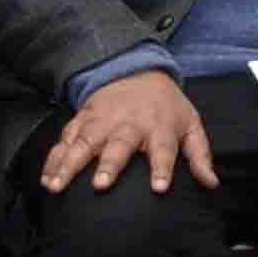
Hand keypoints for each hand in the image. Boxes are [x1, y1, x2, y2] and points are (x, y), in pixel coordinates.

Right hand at [39, 68, 218, 194]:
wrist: (133, 68)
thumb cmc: (164, 105)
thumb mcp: (190, 123)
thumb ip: (200, 155)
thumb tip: (211, 183)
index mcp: (159, 126)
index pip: (163, 149)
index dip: (162, 168)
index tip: (158, 188)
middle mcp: (128, 124)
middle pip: (118, 145)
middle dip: (109, 164)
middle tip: (101, 185)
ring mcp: (101, 122)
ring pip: (83, 143)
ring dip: (69, 165)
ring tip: (57, 185)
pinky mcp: (82, 120)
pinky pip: (65, 141)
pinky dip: (53, 159)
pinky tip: (46, 178)